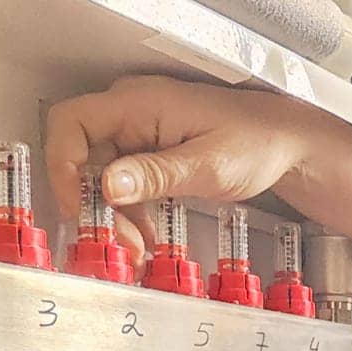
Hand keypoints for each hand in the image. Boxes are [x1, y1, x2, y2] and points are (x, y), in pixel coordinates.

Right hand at [43, 75, 343, 257]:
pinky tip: (146, 236)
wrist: (288, 144)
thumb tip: (107, 185)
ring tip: (136, 247)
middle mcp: (133, 112)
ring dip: (113, 215)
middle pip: (83, 156)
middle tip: (118, 242)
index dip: (63, 165)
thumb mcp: (206, 165)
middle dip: (94, 204)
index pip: (71, 123)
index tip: (78, 207)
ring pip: (102, 175)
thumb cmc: (259, 143)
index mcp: (140, 103)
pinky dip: (130, 212)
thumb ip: (155, 175)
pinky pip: (124, 182)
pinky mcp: (151, 152)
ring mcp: (141, 131)